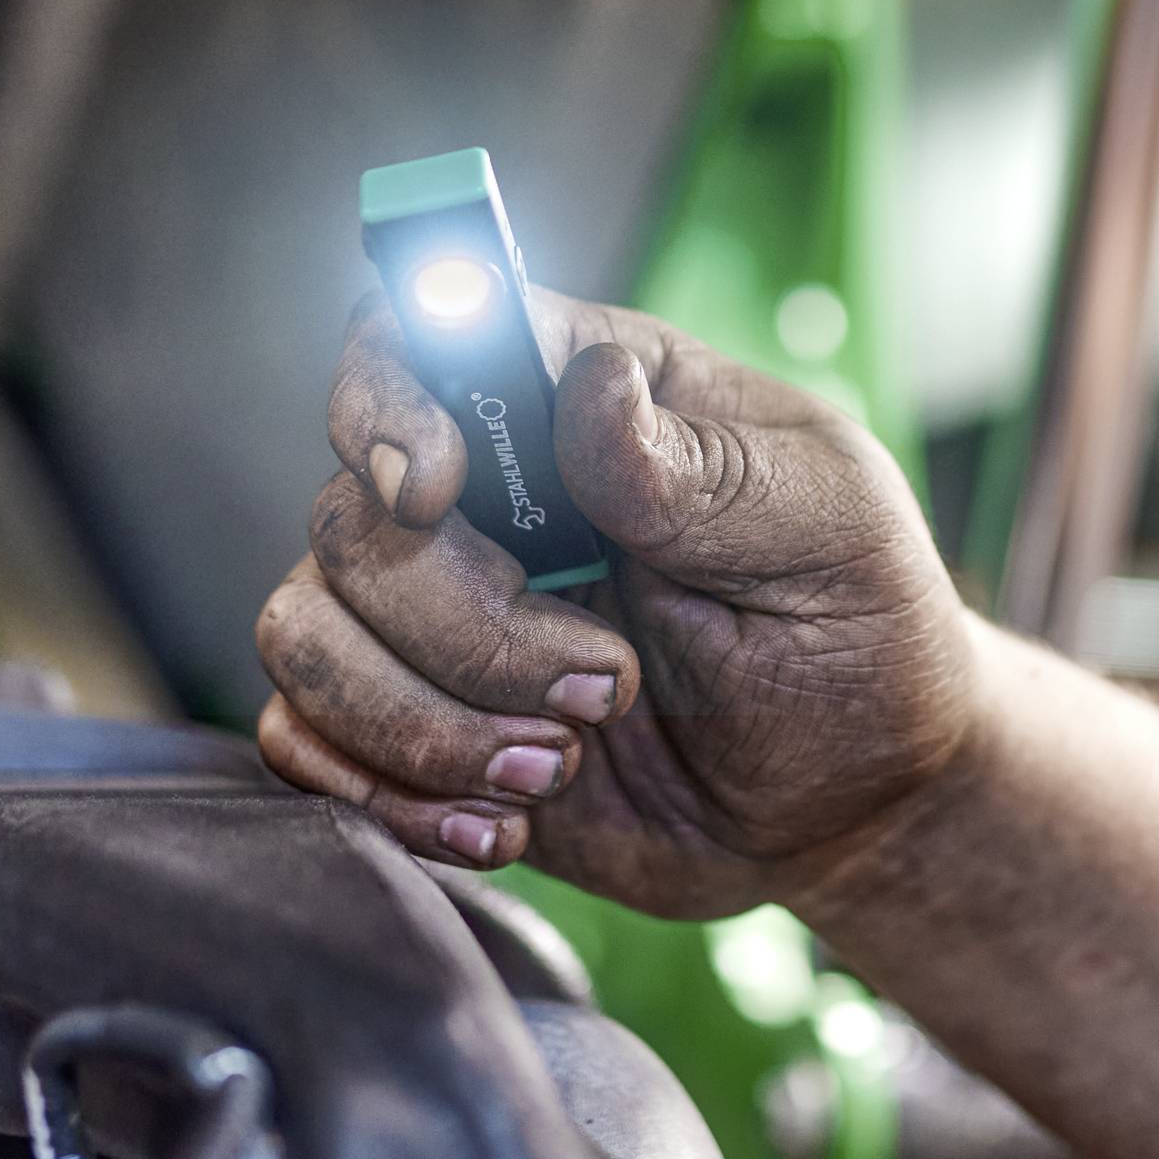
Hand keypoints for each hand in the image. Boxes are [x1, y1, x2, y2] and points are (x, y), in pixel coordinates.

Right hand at [255, 285, 979, 917]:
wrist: (849, 804)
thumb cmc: (857, 635)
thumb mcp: (833, 532)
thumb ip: (707, 469)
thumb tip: (592, 391)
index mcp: (579, 404)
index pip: (411, 334)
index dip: (384, 400)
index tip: (433, 488)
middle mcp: (483, 497)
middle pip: (349, 518)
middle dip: (468, 631)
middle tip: (607, 688)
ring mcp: (433, 616)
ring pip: (302, 634)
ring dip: (422, 725)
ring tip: (557, 766)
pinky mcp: (412, 727)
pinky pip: (301, 741)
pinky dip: (385, 795)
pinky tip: (502, 824)